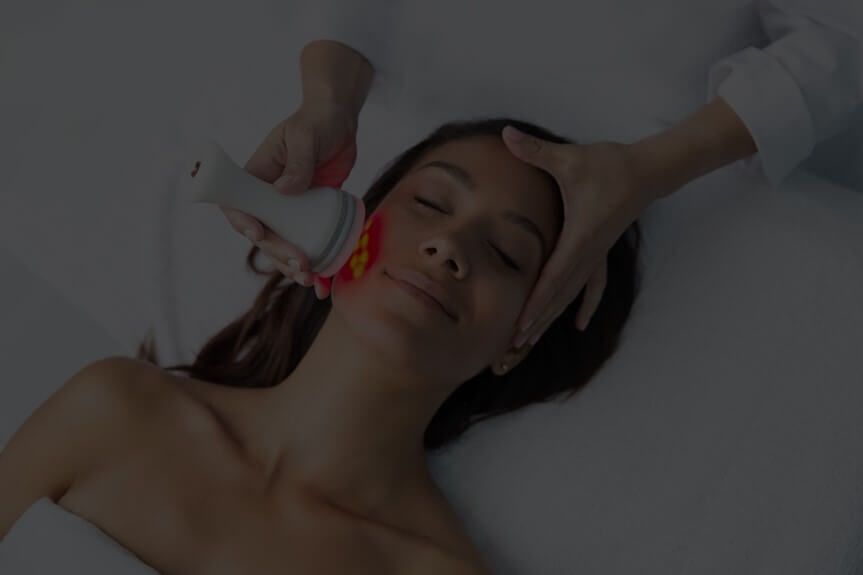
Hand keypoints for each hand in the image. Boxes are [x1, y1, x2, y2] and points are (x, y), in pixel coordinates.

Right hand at [221, 100, 358, 299]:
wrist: (339, 123)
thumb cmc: (316, 122)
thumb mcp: (305, 137)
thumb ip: (297, 161)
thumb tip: (284, 190)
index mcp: (255, 177)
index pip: (238, 205)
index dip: (243, 224)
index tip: (258, 234)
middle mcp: (268, 197)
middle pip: (263, 234)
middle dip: (277, 252)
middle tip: (300, 263)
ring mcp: (288, 210)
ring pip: (283, 245)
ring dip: (292, 266)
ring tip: (309, 279)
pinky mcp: (309, 218)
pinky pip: (308, 244)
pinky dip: (316, 265)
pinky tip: (323, 284)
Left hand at [501, 125, 661, 349]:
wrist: (648, 171)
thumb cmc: (610, 165)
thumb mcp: (570, 158)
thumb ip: (536, 150)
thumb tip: (506, 133)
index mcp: (579, 238)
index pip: (552, 278)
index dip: (535, 304)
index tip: (519, 327)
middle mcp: (588, 254)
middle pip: (558, 298)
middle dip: (536, 323)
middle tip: (513, 349)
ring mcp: (595, 257)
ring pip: (570, 297)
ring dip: (550, 320)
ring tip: (530, 344)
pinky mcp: (599, 253)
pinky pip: (589, 288)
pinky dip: (582, 306)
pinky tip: (579, 325)